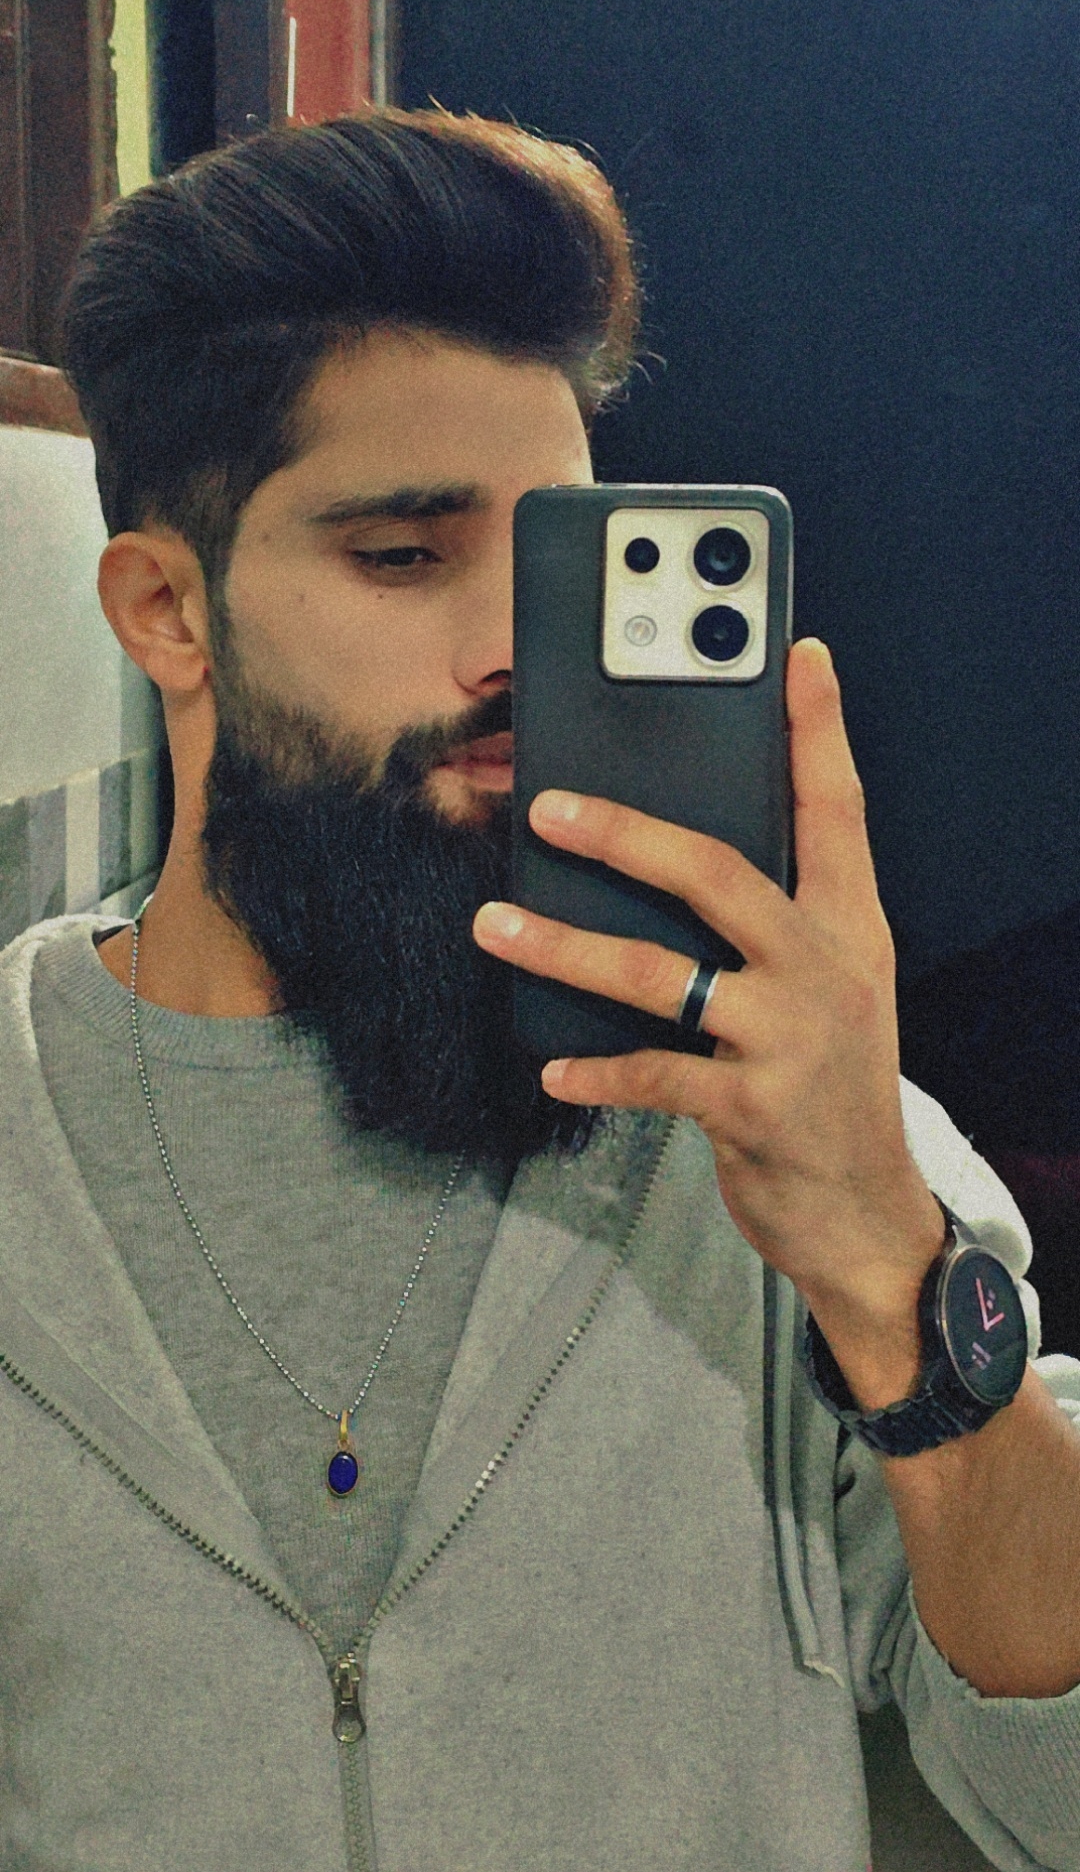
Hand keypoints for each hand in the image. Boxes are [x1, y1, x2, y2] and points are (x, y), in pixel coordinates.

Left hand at [473, 638, 944, 1389]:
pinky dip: (594, 1070)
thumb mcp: (829, 991)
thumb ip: (771, 927)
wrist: (865, 1213)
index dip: (818, 734)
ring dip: (565, 948)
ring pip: (658, 974)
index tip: (801, 658)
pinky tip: (550, 1066)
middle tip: (547, 805)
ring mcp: (789, 1040)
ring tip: (493, 925)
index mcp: (847, 929)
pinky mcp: (750, 1110)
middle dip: (625, 833)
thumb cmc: (829, 1086)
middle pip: (717, 873)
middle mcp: (825, 970)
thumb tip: (666, 863)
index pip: (837, 812)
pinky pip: (651, 1075)